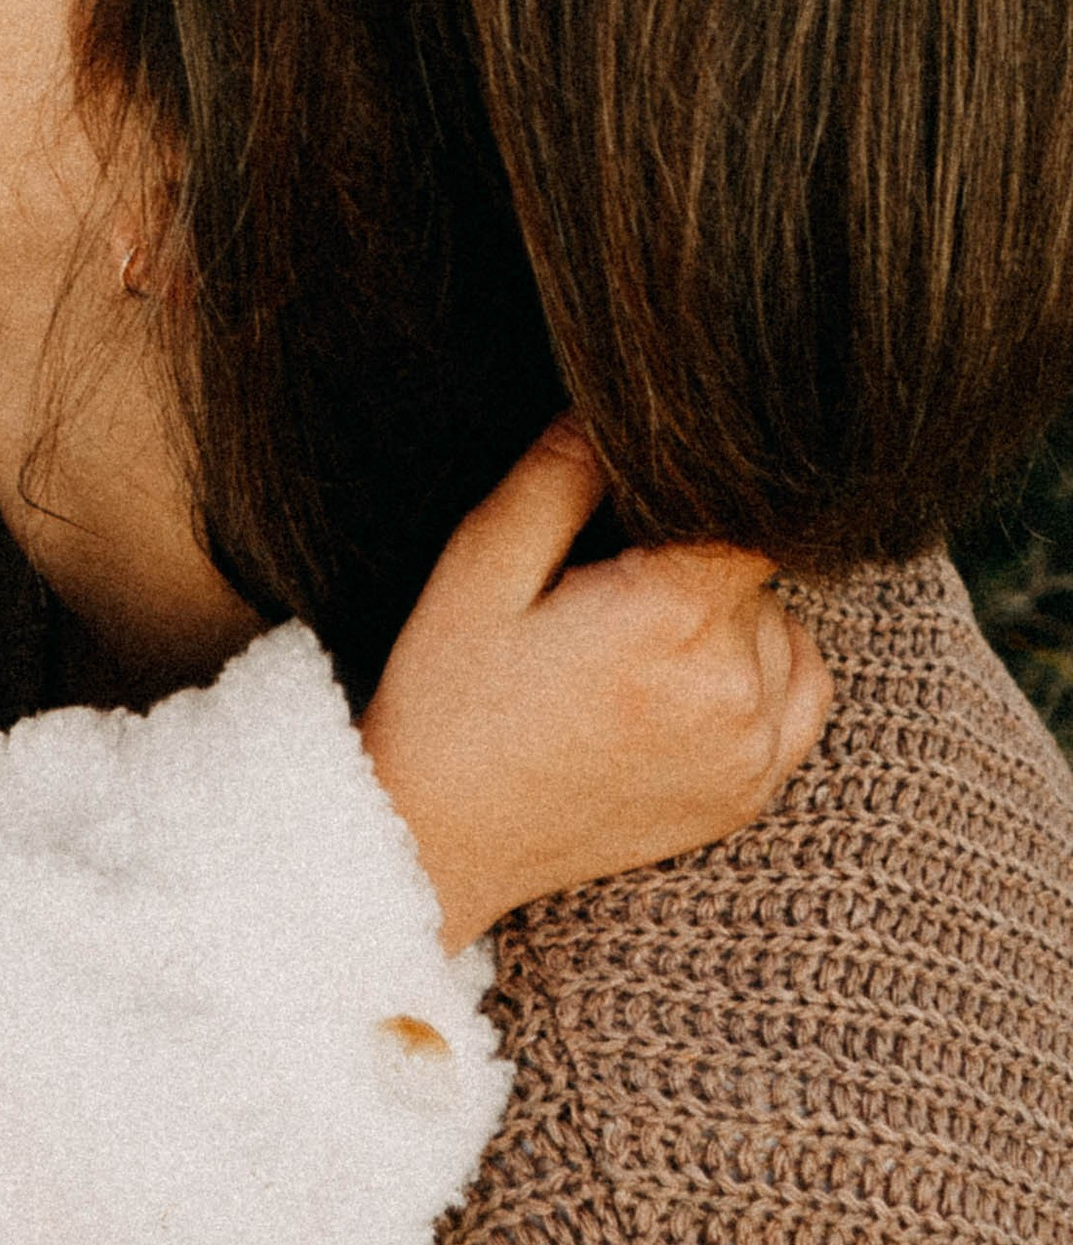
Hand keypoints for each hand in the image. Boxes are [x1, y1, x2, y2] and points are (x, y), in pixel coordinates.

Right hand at [361, 419, 832, 951]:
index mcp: (670, 617)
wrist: (443, 840)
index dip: (707, 483)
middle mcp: (732, 688)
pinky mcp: (752, 792)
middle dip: (695, 551)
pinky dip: (761, 666)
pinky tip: (681, 673)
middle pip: (758, 564)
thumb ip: (560, 471)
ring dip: (728, 610)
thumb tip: (620, 404)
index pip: (751, 506)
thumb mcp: (482, 562)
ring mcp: (752, 750)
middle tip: (608, 577)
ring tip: (632, 635)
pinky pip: (801, 689)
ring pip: (780, 621)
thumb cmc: (451, 694)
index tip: (650, 493)